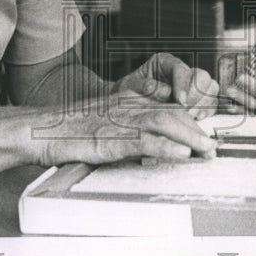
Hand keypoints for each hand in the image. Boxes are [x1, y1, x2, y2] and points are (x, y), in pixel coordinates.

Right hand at [34, 92, 217, 166]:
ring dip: (190, 136)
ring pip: (165, 122)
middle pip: (173, 113)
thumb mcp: (105, 121)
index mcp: (129, 100)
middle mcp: (129, 106)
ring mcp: (121, 121)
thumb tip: (153, 142)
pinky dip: (166, 147)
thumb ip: (128, 126)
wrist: (42, 128)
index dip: (191, 120)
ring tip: (207, 150)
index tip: (205, 135)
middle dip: (197, 130)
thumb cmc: (70, 129)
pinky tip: (181, 154)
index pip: (168, 107)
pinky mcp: (112, 138)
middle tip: (212, 147)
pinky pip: (144, 140)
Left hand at [113, 53, 219, 118]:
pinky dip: (207, 111)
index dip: (183, 85)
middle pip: (202, 76)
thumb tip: (164, 91)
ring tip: (188, 117)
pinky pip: (212, 102)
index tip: (180, 102)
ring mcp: (192, 85)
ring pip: (211, 88)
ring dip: (203, 105)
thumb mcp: (130, 87)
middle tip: (184, 112)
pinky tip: (195, 119)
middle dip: (196, 96)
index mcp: (165, 62)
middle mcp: (181, 71)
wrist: (127, 104)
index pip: (181, 69)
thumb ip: (145, 87)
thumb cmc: (128, 93)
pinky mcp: (198, 99)